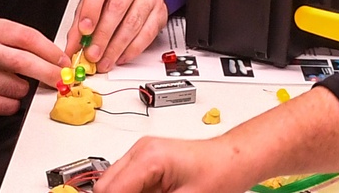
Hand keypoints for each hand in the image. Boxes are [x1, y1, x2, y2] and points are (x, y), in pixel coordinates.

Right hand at [0, 17, 69, 116]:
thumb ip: (21, 40)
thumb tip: (55, 57)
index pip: (27, 38)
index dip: (50, 51)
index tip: (63, 60)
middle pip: (25, 63)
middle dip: (50, 72)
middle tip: (62, 77)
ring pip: (20, 87)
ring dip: (24, 88)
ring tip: (8, 81)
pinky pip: (11, 105)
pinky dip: (12, 102)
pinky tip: (0, 93)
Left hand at [66, 0, 167, 70]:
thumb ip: (81, 18)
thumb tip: (73, 44)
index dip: (91, 9)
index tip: (84, 30)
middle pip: (117, 7)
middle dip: (103, 35)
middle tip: (92, 53)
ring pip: (133, 23)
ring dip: (116, 47)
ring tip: (104, 60)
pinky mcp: (160, 10)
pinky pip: (147, 34)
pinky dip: (132, 49)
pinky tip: (120, 57)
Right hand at [93, 136, 244, 192]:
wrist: (233, 159)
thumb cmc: (219, 174)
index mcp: (147, 157)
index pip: (110, 190)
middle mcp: (140, 150)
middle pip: (105, 186)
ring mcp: (142, 153)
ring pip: (114, 184)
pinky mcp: (147, 159)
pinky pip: (127, 181)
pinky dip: (133, 192)